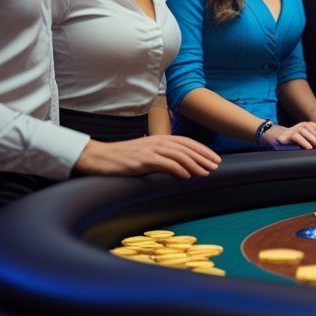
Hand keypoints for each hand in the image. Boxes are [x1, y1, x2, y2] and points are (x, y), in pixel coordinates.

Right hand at [74, 135, 219, 178]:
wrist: (100, 157)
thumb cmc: (123, 157)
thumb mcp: (146, 152)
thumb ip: (162, 155)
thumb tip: (180, 166)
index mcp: (160, 138)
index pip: (188, 143)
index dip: (203, 150)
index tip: (215, 159)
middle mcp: (158, 141)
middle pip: (187, 148)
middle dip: (204, 157)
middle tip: (216, 166)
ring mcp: (150, 150)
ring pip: (179, 155)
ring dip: (194, 164)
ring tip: (205, 173)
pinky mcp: (142, 160)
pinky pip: (164, 163)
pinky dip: (178, 169)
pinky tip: (186, 176)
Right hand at [265, 121, 315, 149]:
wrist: (277, 137)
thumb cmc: (294, 139)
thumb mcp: (305, 138)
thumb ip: (314, 139)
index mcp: (309, 125)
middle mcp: (303, 125)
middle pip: (315, 132)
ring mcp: (295, 129)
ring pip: (307, 133)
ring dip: (315, 140)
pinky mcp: (288, 135)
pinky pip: (297, 137)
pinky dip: (304, 142)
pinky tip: (309, 148)